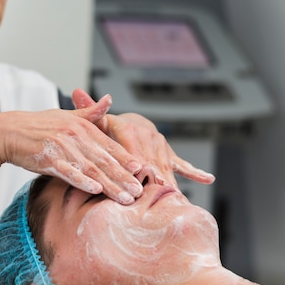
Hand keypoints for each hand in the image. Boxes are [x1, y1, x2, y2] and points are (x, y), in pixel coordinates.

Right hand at [0, 94, 143, 203]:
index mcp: (82, 126)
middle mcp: (75, 135)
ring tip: (124, 198)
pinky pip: (69, 172)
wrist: (10, 131)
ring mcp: (62, 147)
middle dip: (124, 177)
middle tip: (139, 191)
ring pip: (91, 168)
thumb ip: (91, 112)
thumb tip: (109, 99)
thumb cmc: (40, 124)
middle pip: (104, 159)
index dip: (127, 158)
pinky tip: (96, 190)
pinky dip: (82, 181)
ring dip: (110, 184)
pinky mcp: (48, 159)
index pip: (110, 145)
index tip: (142, 171)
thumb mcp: (67, 115)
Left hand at [71, 89, 214, 186]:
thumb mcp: (99, 120)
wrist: (132, 124)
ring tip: (176, 193)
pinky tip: (208, 179)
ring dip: (172, 179)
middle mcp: (148, 137)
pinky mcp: (169, 155)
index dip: (137, 160)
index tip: (140, 171)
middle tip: (160, 187)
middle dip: (156, 174)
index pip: (133, 148)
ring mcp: (161, 147)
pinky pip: (183, 164)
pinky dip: (195, 172)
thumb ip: (89, 110)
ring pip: (167, 165)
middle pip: (152, 159)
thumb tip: (76, 91)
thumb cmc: (110, 127)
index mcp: (130, 130)